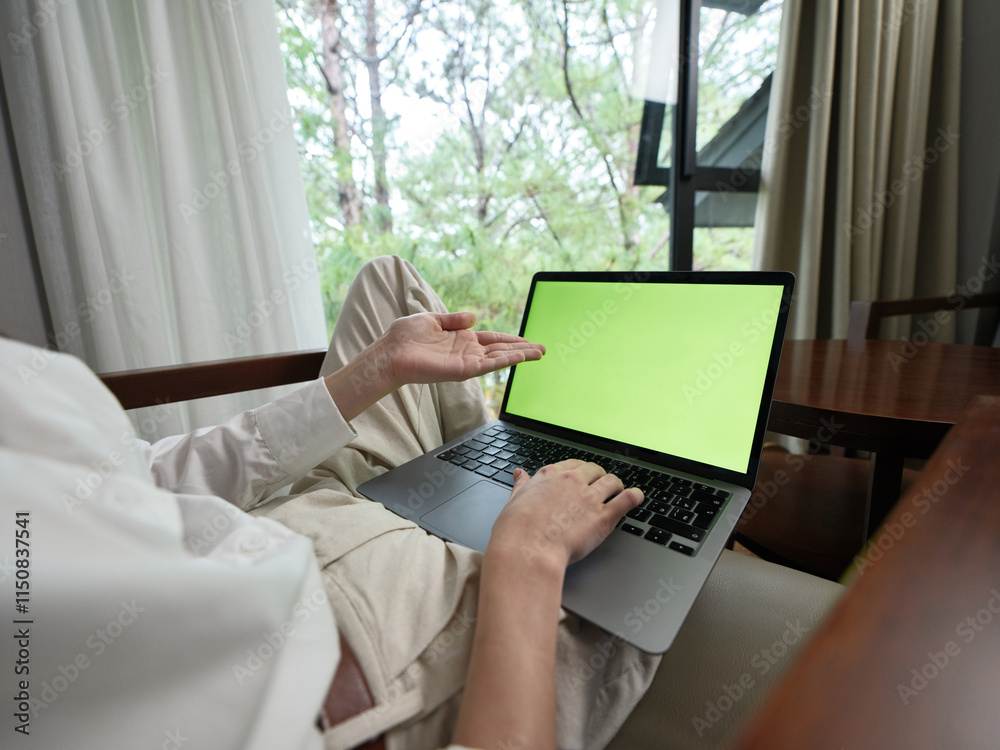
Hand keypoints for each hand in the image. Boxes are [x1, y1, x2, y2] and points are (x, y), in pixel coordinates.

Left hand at [377, 311, 544, 387]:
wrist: (391, 352)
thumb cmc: (405, 337)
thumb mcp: (433, 319)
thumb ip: (455, 319)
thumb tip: (474, 316)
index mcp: (461, 338)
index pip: (492, 339)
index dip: (510, 339)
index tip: (527, 339)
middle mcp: (467, 352)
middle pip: (501, 350)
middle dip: (522, 349)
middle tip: (542, 348)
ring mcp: (466, 362)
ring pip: (500, 358)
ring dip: (521, 355)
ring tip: (540, 352)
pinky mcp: (463, 370)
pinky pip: (490, 365)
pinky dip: (506, 361)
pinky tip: (522, 356)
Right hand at [489, 460, 642, 569]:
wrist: (527, 549)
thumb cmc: (516, 531)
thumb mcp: (514, 501)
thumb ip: (521, 486)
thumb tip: (520, 474)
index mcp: (550, 476)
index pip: (572, 465)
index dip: (580, 471)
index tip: (583, 476)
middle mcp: (571, 482)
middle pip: (594, 470)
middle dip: (599, 477)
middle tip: (601, 486)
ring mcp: (589, 498)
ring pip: (612, 481)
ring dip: (616, 485)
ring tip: (619, 491)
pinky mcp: (603, 516)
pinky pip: (626, 499)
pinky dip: (635, 497)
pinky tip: (637, 498)